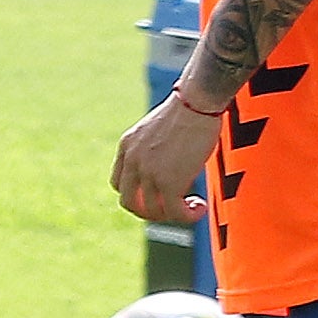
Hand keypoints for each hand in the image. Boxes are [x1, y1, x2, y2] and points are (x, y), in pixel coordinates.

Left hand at [113, 96, 220, 225]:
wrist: (197, 102)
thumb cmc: (188, 108)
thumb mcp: (159, 128)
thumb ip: (155, 147)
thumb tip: (172, 161)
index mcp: (127, 146)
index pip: (118, 183)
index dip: (136, 194)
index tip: (157, 194)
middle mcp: (132, 160)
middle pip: (128, 202)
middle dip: (149, 211)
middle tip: (171, 208)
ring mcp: (148, 172)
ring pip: (150, 211)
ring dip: (171, 215)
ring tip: (191, 206)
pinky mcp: (169, 181)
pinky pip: (174, 212)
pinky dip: (187, 216)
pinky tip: (199, 208)